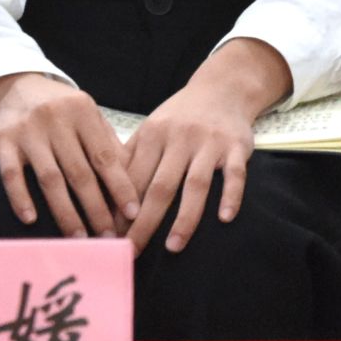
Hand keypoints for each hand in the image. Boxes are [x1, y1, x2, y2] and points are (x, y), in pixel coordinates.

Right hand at [0, 72, 140, 237]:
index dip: (120, 186)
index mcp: (83, 112)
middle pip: (79, 172)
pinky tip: (32, 220)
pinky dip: (21, 198)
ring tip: (78, 237)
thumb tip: (132, 179)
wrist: (15, 86)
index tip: (133, 212)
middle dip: (96, 208)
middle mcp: (56, 120)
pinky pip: (11, 175)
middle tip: (107, 236)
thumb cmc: (61, 108)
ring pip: (49, 178)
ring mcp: (28, 131)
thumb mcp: (87, 114)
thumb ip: (106, 142)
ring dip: (65, 212)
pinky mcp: (2, 141)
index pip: (105, 156)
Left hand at [124, 38, 292, 255]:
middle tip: (132, 251)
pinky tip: (224, 218)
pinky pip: (235, 174)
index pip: (133, 178)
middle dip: (144, 223)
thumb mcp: (151, 128)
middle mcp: (180, 138)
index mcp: (154, 135)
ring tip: (173, 247)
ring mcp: (210, 143)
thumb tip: (104, 197)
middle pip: (160, 187)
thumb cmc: (180, 116)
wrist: (223, 88)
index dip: (120, 209)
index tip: (109, 237)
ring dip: (184, 218)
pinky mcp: (236, 146)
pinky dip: (231, 195)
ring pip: (196, 184)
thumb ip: (130, 158)